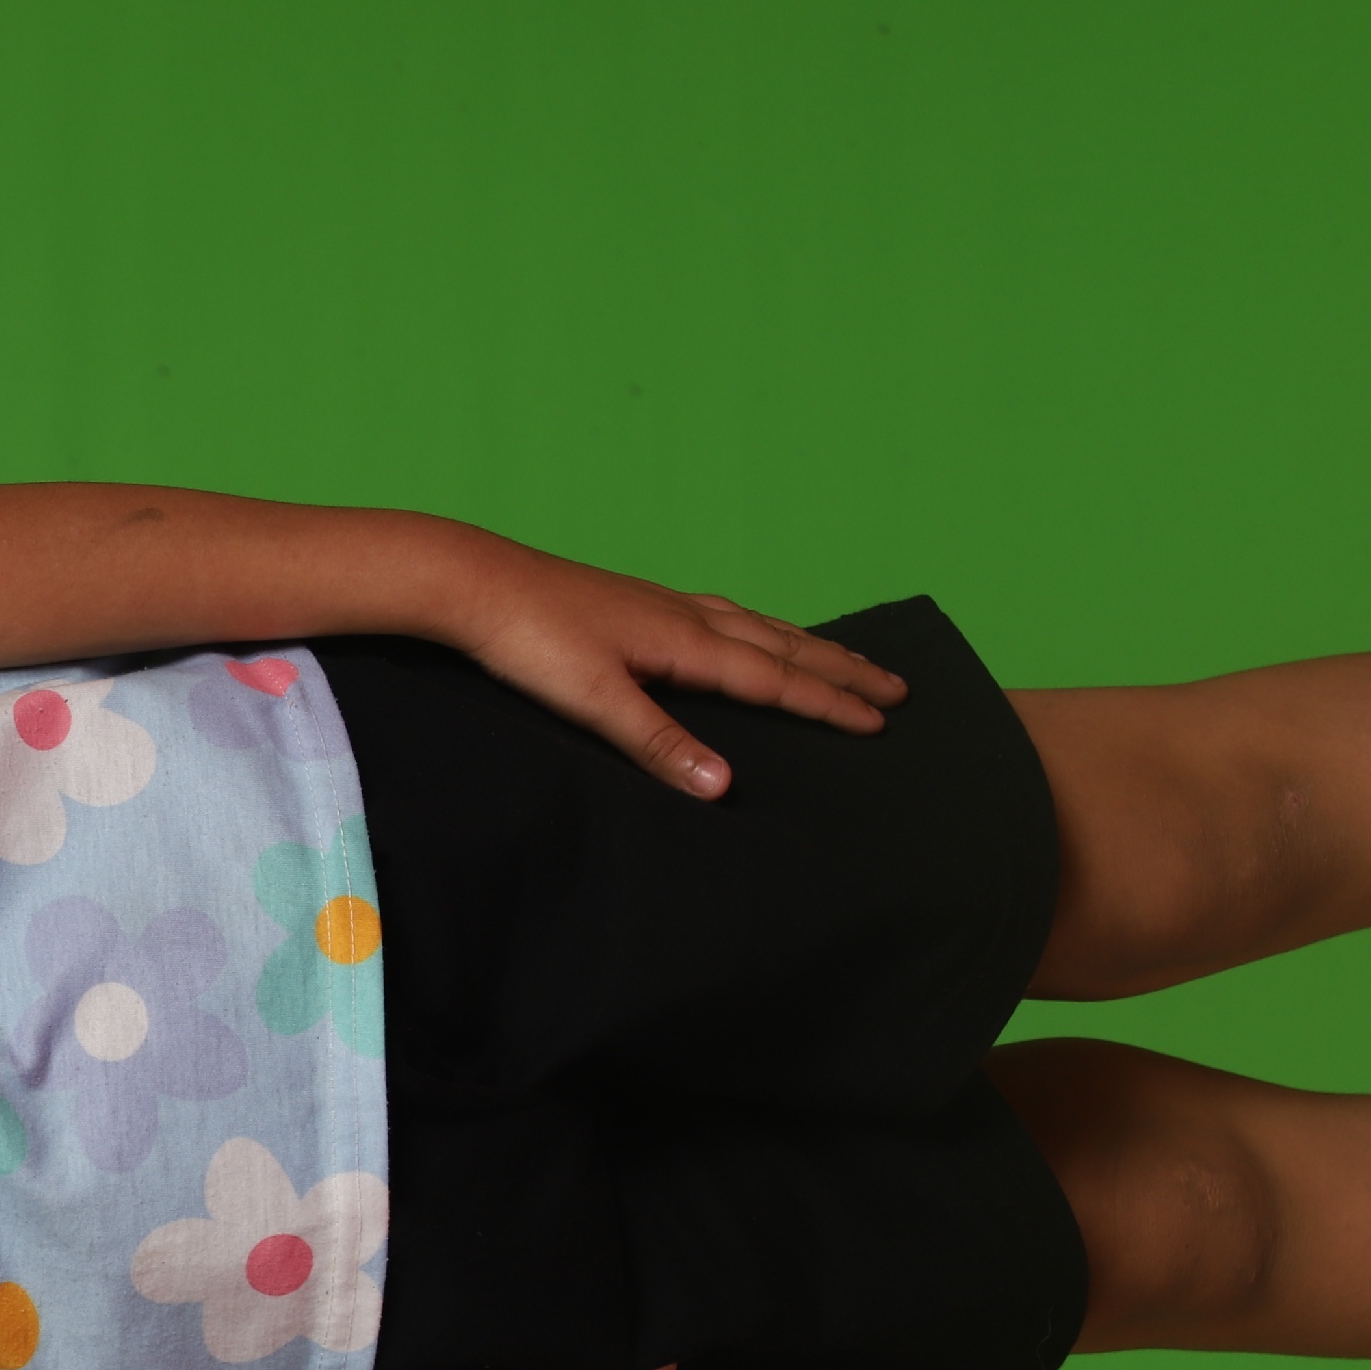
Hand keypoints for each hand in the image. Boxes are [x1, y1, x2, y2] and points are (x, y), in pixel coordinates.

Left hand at [436, 541, 909, 797]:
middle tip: (897, 685)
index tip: (881, 720)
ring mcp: (662, 605)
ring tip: (842, 657)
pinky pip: (722, 614)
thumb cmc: (528, 640)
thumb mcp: (594, 701)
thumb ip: (659, 744)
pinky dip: (757, 626)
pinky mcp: (636, 602)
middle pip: (783, 647)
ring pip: (757, 626)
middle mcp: (686, 617)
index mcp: (686, 643)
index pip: (776, 681)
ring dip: (805, 645)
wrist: (473, 582)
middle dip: (841, 669)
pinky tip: (746, 630)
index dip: (830, 703)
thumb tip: (723, 787)